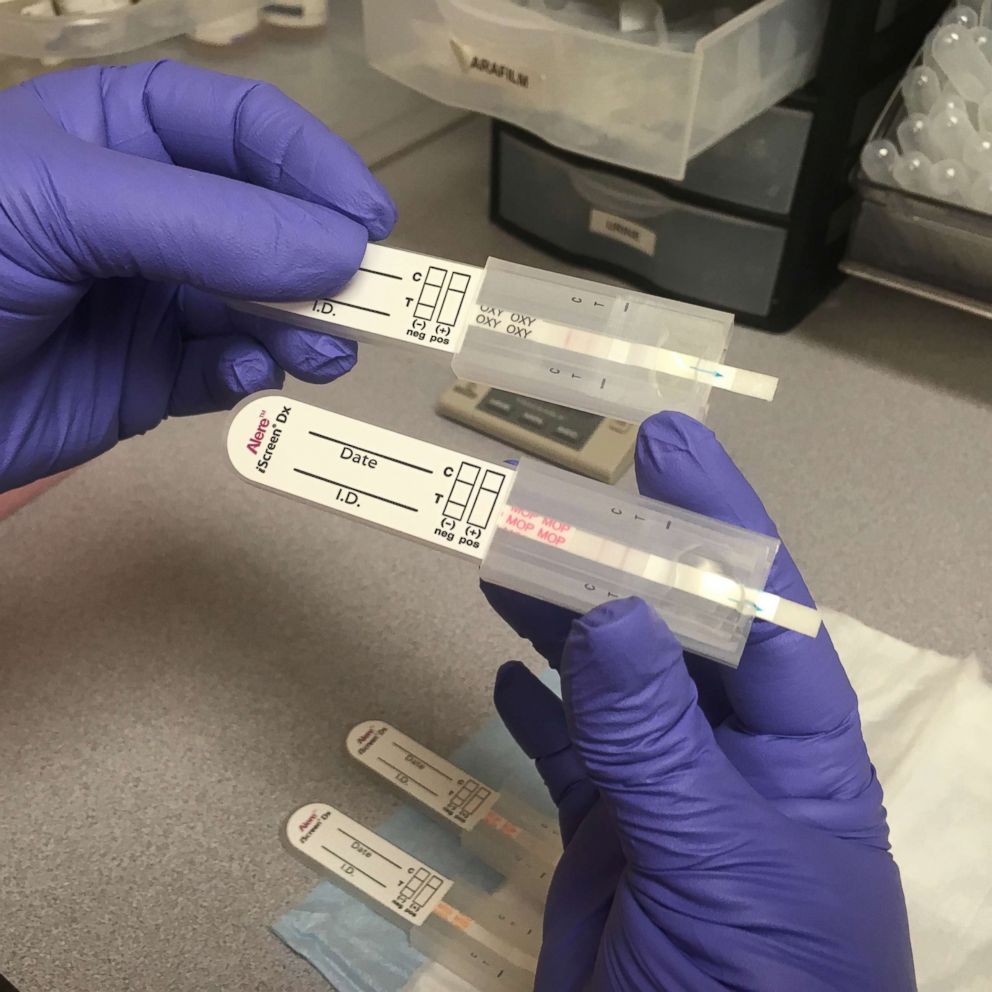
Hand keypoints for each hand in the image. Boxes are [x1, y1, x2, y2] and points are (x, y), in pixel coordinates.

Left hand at [0, 60, 394, 492]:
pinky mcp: (151, 379)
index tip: (367, 218)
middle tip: (370, 299)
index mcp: (119, 137)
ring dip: (301, 326)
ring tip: (326, 352)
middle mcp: (148, 214)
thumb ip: (209, 224)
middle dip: (319, 257)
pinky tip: (243, 377)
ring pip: (259, 305)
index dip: (311, 164)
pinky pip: (224, 371)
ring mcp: (152, 299)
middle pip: (266, 222)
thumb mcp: (67, 206)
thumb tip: (341, 249)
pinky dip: (246, 375)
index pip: (239, 128)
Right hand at [485, 413, 915, 990]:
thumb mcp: (715, 856)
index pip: (761, 607)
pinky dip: (537, 707)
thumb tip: (615, 606)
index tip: (665, 442)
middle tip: (555, 492)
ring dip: (562, 622)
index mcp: (797, 751)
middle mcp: (731, 758)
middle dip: (619, 562)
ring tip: (508, 559)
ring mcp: (665, 797)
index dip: (718, 518)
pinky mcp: (606, 840)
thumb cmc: (755, 991)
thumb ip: (656, 737)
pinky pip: (568, 753)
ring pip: (608, 685)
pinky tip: (507, 664)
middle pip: (673, 634)